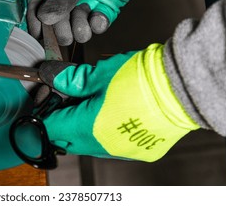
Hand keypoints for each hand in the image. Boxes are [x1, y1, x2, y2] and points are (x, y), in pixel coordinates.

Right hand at [28, 0, 168, 45]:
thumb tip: (47, 17)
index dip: (37, 17)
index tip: (39, 33)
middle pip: (58, 15)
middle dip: (60, 27)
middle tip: (65, 34)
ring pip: (78, 20)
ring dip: (79, 28)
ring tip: (82, 30)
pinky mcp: (108, 2)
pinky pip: (99, 19)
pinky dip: (98, 24)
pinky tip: (97, 21)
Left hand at [39, 44, 199, 161]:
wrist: (180, 87)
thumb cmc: (140, 79)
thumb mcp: (99, 74)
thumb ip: (71, 80)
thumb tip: (53, 77)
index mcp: (86, 127)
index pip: (50, 128)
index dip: (46, 114)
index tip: (51, 101)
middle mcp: (101, 146)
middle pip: (68, 140)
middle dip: (64, 122)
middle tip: (73, 100)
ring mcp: (121, 152)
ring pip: (90, 144)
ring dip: (85, 128)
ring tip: (97, 105)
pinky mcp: (139, 152)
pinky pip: (113, 146)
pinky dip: (108, 133)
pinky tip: (117, 114)